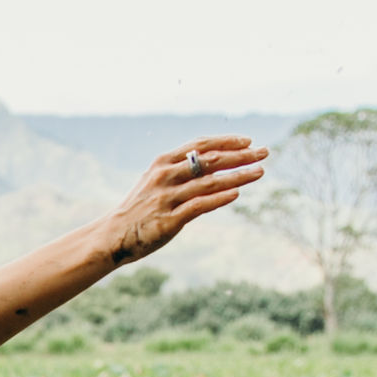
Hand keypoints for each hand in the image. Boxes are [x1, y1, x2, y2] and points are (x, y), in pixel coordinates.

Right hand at [103, 138, 266, 265]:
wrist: (112, 235)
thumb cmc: (139, 208)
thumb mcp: (156, 182)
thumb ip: (182, 171)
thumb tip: (214, 163)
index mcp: (162, 163)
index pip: (200, 145)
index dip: (226, 141)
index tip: (248, 141)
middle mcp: (165, 176)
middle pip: (209, 160)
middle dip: (240, 155)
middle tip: (264, 152)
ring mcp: (166, 198)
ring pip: (209, 182)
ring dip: (237, 176)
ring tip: (260, 172)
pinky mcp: (168, 220)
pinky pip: (198, 206)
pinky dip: (219, 198)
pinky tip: (236, 194)